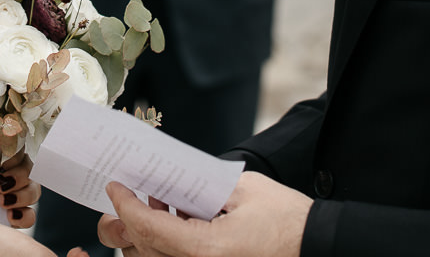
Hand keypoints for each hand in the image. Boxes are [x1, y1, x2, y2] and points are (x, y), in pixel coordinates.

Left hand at [0, 152, 39, 233]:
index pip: (12, 144)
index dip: (16, 151)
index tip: (5, 163)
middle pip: (27, 167)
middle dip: (23, 175)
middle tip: (4, 185)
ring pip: (31, 191)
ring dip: (27, 195)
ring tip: (4, 203)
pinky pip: (24, 218)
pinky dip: (25, 218)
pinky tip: (10, 218)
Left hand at [96, 173, 310, 256]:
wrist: (314, 247)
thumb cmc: (285, 219)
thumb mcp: (242, 190)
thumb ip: (199, 186)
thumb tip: (167, 179)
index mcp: (206, 249)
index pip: (148, 229)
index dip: (125, 205)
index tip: (115, 186)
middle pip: (143, 250)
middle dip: (124, 223)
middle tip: (121, 199)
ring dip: (142, 234)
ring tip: (152, 205)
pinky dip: (163, 243)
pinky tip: (173, 219)